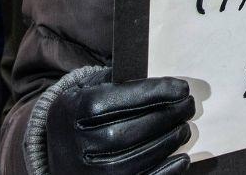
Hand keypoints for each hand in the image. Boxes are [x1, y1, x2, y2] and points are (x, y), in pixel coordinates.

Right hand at [47, 68, 193, 174]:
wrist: (56, 152)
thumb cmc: (80, 113)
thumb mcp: (87, 89)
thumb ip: (117, 81)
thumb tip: (158, 80)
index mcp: (77, 110)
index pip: (123, 98)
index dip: (157, 92)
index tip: (182, 88)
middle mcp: (81, 143)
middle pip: (134, 129)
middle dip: (169, 115)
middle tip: (189, 106)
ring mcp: (92, 171)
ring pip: (140, 156)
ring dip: (170, 140)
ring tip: (184, 128)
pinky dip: (167, 170)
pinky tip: (182, 157)